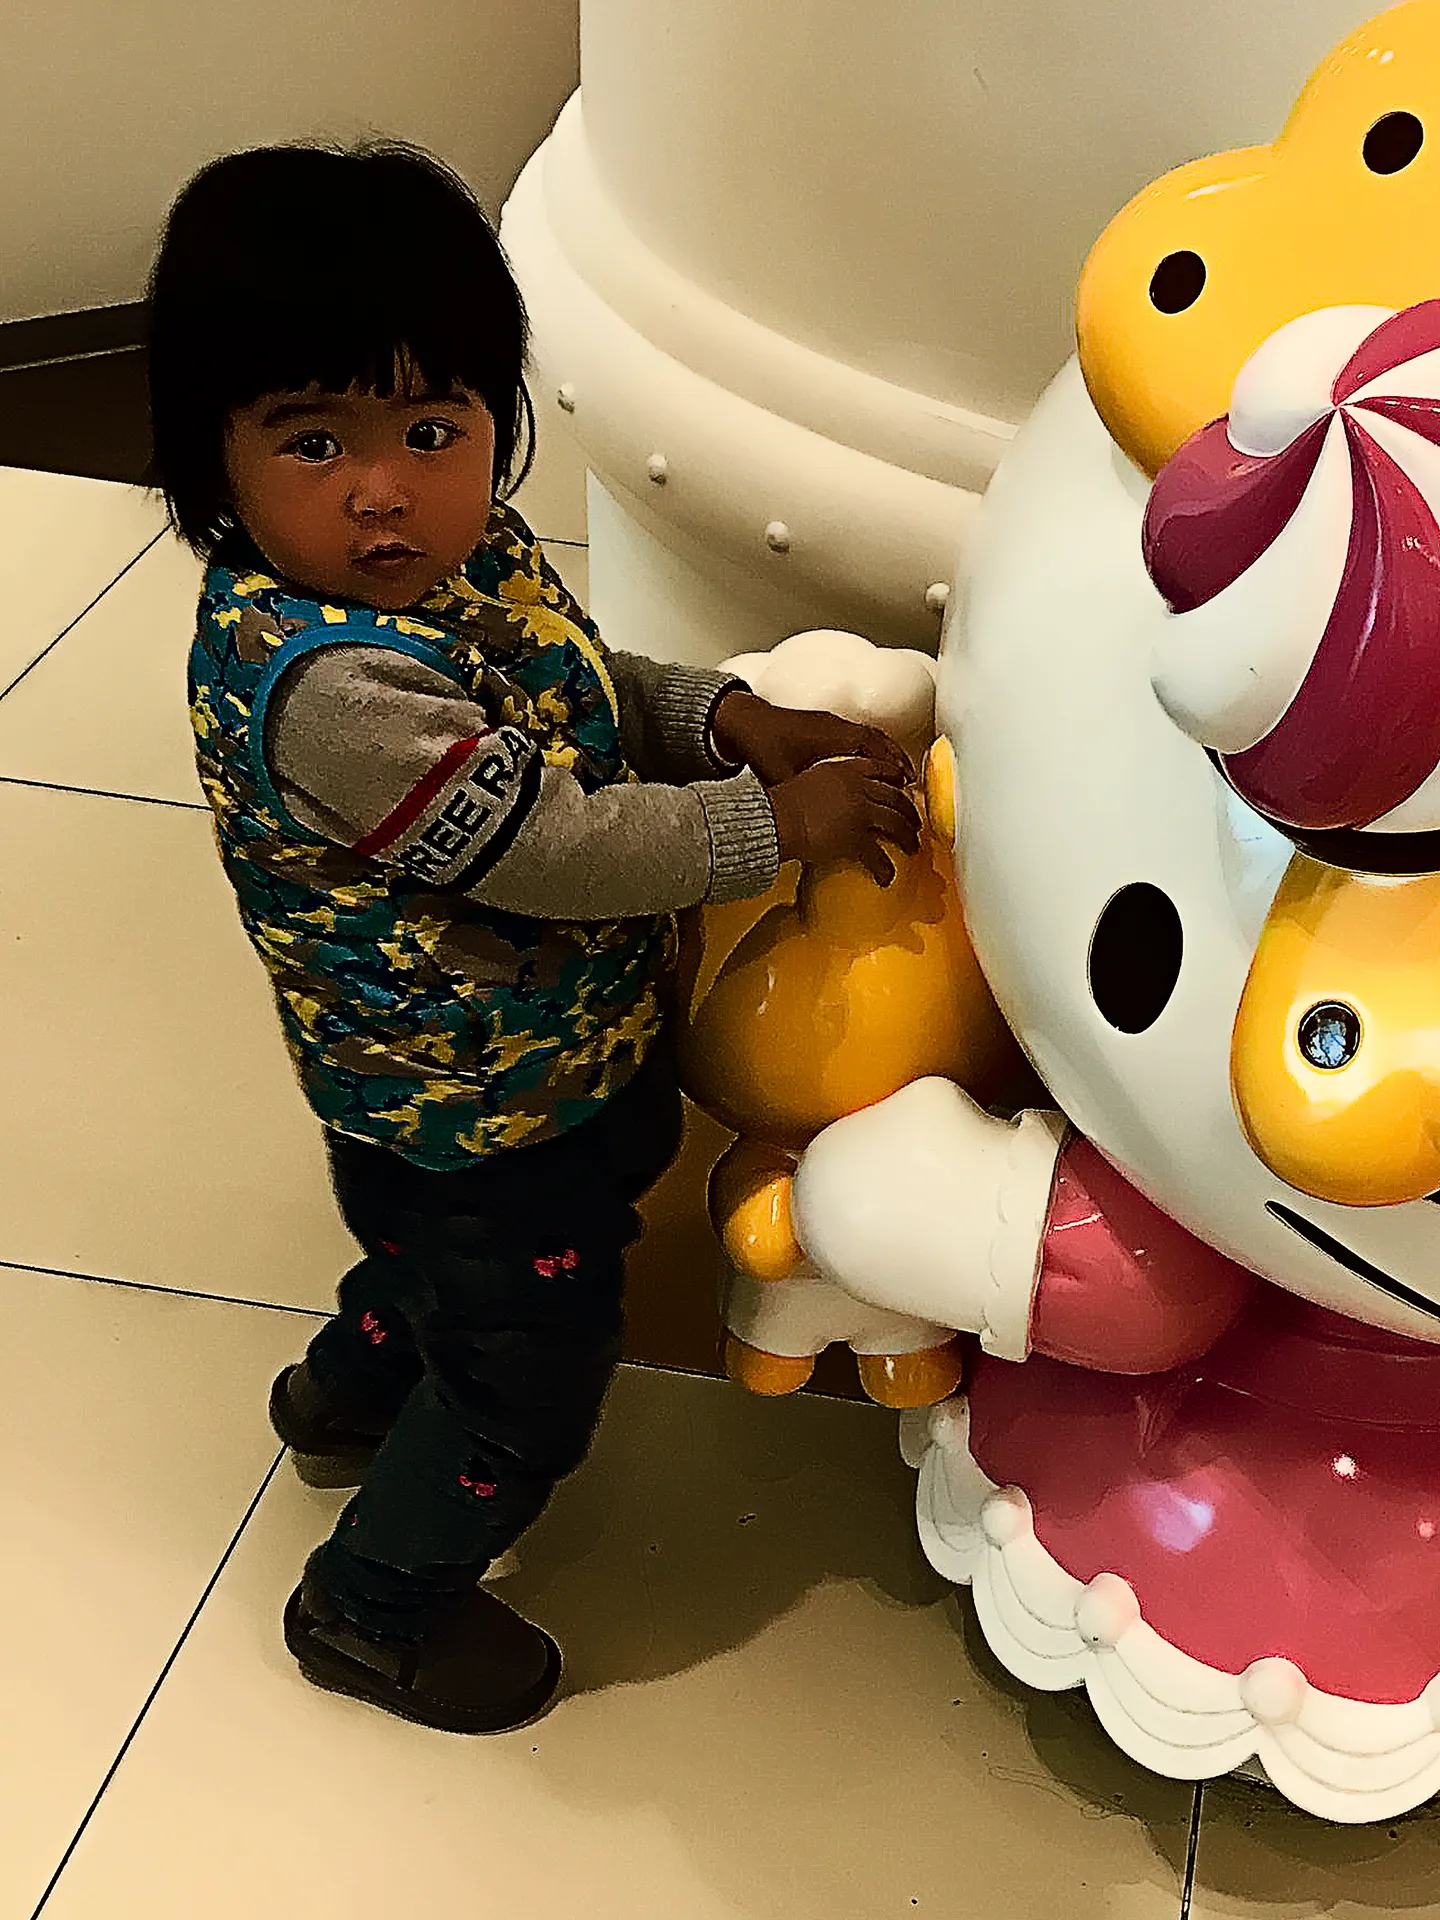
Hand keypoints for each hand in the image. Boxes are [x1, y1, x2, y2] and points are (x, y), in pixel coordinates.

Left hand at [712, 688, 911, 785]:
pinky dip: (868, 747)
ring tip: (897, 772)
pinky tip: (867, 763)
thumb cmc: (760, 745)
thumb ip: (801, 796)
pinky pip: (855, 734)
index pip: (873, 747)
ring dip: (884, 752)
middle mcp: (835, 726)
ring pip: (868, 735)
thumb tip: (813, 820)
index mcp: (831, 737)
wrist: (740, 721)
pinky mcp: (820, 725)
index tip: (906, 782)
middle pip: (877, 739)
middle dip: (896, 759)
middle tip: (911, 780)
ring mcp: (828, 724)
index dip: (892, 764)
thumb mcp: (782, 777)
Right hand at [768, 758, 921, 884]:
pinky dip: (884, 868)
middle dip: (909, 810)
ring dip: (907, 837)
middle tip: (914, 820)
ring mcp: (861, 811)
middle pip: (895, 796)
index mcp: (844, 770)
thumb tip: (824, 800)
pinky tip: (886, 877)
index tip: (902, 784)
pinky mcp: (857, 837)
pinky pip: (878, 855)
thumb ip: (824, 786)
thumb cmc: (780, 804)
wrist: (776, 818)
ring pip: (896, 822)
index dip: (895, 777)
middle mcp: (858, 787)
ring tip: (912, 846)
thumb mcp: (806, 782)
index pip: (879, 768)